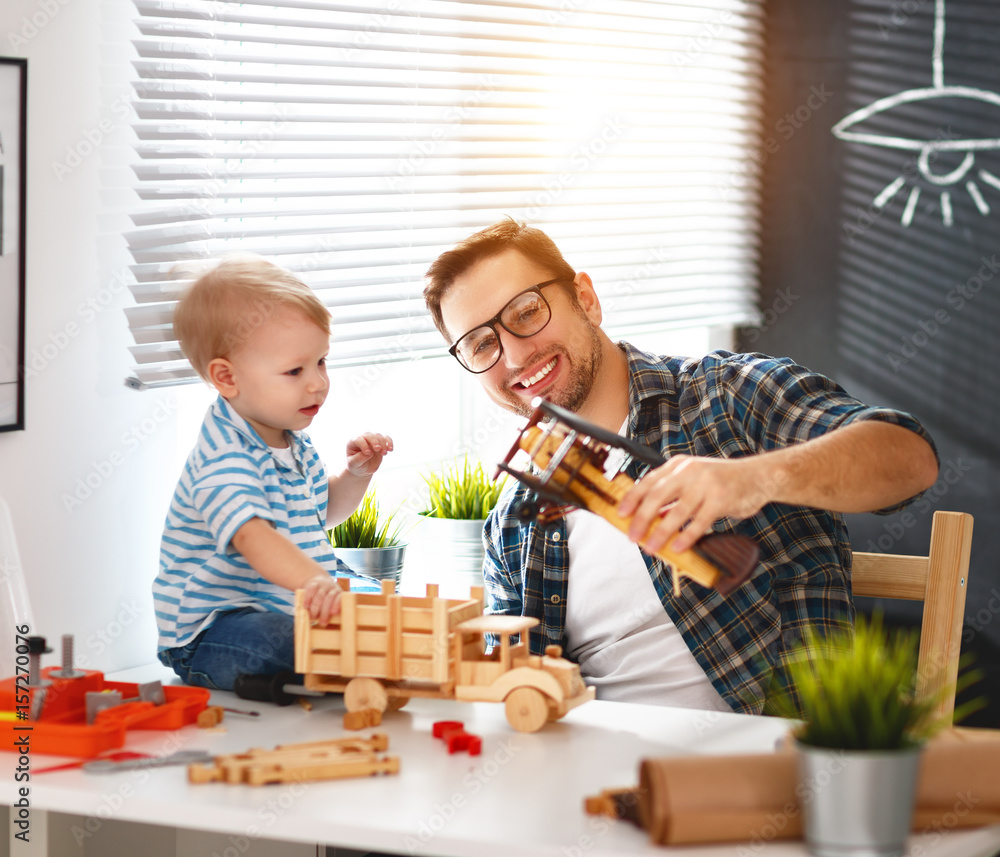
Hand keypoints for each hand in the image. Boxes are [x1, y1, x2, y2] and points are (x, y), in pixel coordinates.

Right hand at [301, 573, 342, 623]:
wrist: (319, 581)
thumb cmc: (326, 597)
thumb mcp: (332, 602)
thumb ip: (332, 609)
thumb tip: (328, 624)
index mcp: (339, 593)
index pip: (339, 597)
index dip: (337, 604)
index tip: (333, 613)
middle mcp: (332, 587)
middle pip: (329, 598)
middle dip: (325, 612)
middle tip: (322, 622)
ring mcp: (322, 584)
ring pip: (319, 596)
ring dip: (315, 608)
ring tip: (313, 617)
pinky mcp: (313, 583)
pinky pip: (310, 591)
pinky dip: (307, 599)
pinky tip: (306, 606)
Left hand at [346, 432, 393, 476]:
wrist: (363, 469)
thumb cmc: (356, 466)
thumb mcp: (353, 464)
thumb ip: (359, 458)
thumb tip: (369, 453)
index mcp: (353, 442)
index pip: (359, 439)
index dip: (364, 445)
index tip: (368, 453)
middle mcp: (362, 438)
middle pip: (369, 435)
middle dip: (374, 441)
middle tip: (378, 449)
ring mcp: (371, 440)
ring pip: (378, 436)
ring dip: (383, 443)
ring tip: (384, 454)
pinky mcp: (380, 443)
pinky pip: (386, 438)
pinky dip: (389, 442)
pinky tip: (390, 449)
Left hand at [617, 455, 774, 554]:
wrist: (758, 476)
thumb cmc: (721, 482)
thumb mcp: (693, 481)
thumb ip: (673, 496)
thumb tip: (650, 519)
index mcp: (678, 465)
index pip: (649, 481)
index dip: (632, 498)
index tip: (620, 514)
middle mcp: (689, 471)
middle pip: (658, 495)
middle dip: (642, 518)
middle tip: (632, 536)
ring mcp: (706, 484)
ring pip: (678, 512)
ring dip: (662, 533)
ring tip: (651, 548)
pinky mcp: (721, 499)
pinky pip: (699, 522)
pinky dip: (686, 537)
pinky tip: (677, 548)